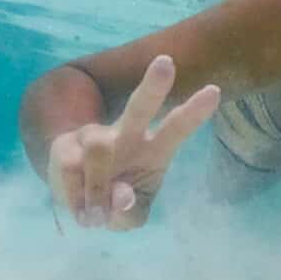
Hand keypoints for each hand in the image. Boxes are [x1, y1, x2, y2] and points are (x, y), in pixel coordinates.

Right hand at [46, 55, 220, 230]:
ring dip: (98, 185)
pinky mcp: (65, 147)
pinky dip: (77, 197)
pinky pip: (71, 169)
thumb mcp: (130, 217)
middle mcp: (126, 135)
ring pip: (99, 147)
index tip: (214, 91)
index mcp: (154, 149)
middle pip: (139, 106)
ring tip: (97, 216)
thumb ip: (130, 213)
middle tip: (166, 62)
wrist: (76, 201)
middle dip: (152, 85)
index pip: (176, 127)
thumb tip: (120, 195)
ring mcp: (94, 137)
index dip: (194, 112)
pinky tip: (82, 213)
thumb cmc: (115, 203)